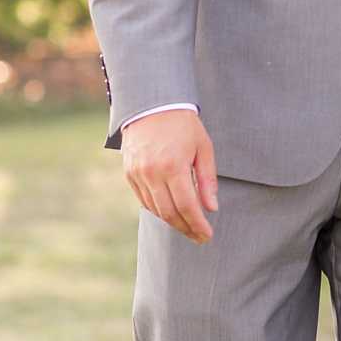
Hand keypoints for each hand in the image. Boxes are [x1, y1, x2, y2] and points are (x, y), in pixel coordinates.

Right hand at [122, 111, 218, 242]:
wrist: (152, 104)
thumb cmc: (183, 124)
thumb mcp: (203, 147)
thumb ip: (207, 179)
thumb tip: (211, 208)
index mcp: (173, 166)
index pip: (186, 206)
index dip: (197, 224)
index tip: (207, 235)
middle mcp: (152, 173)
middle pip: (169, 213)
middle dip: (186, 228)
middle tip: (199, 237)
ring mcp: (138, 174)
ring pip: (155, 209)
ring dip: (172, 222)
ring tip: (188, 227)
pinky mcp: (129, 173)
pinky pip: (143, 200)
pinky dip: (157, 210)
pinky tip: (170, 213)